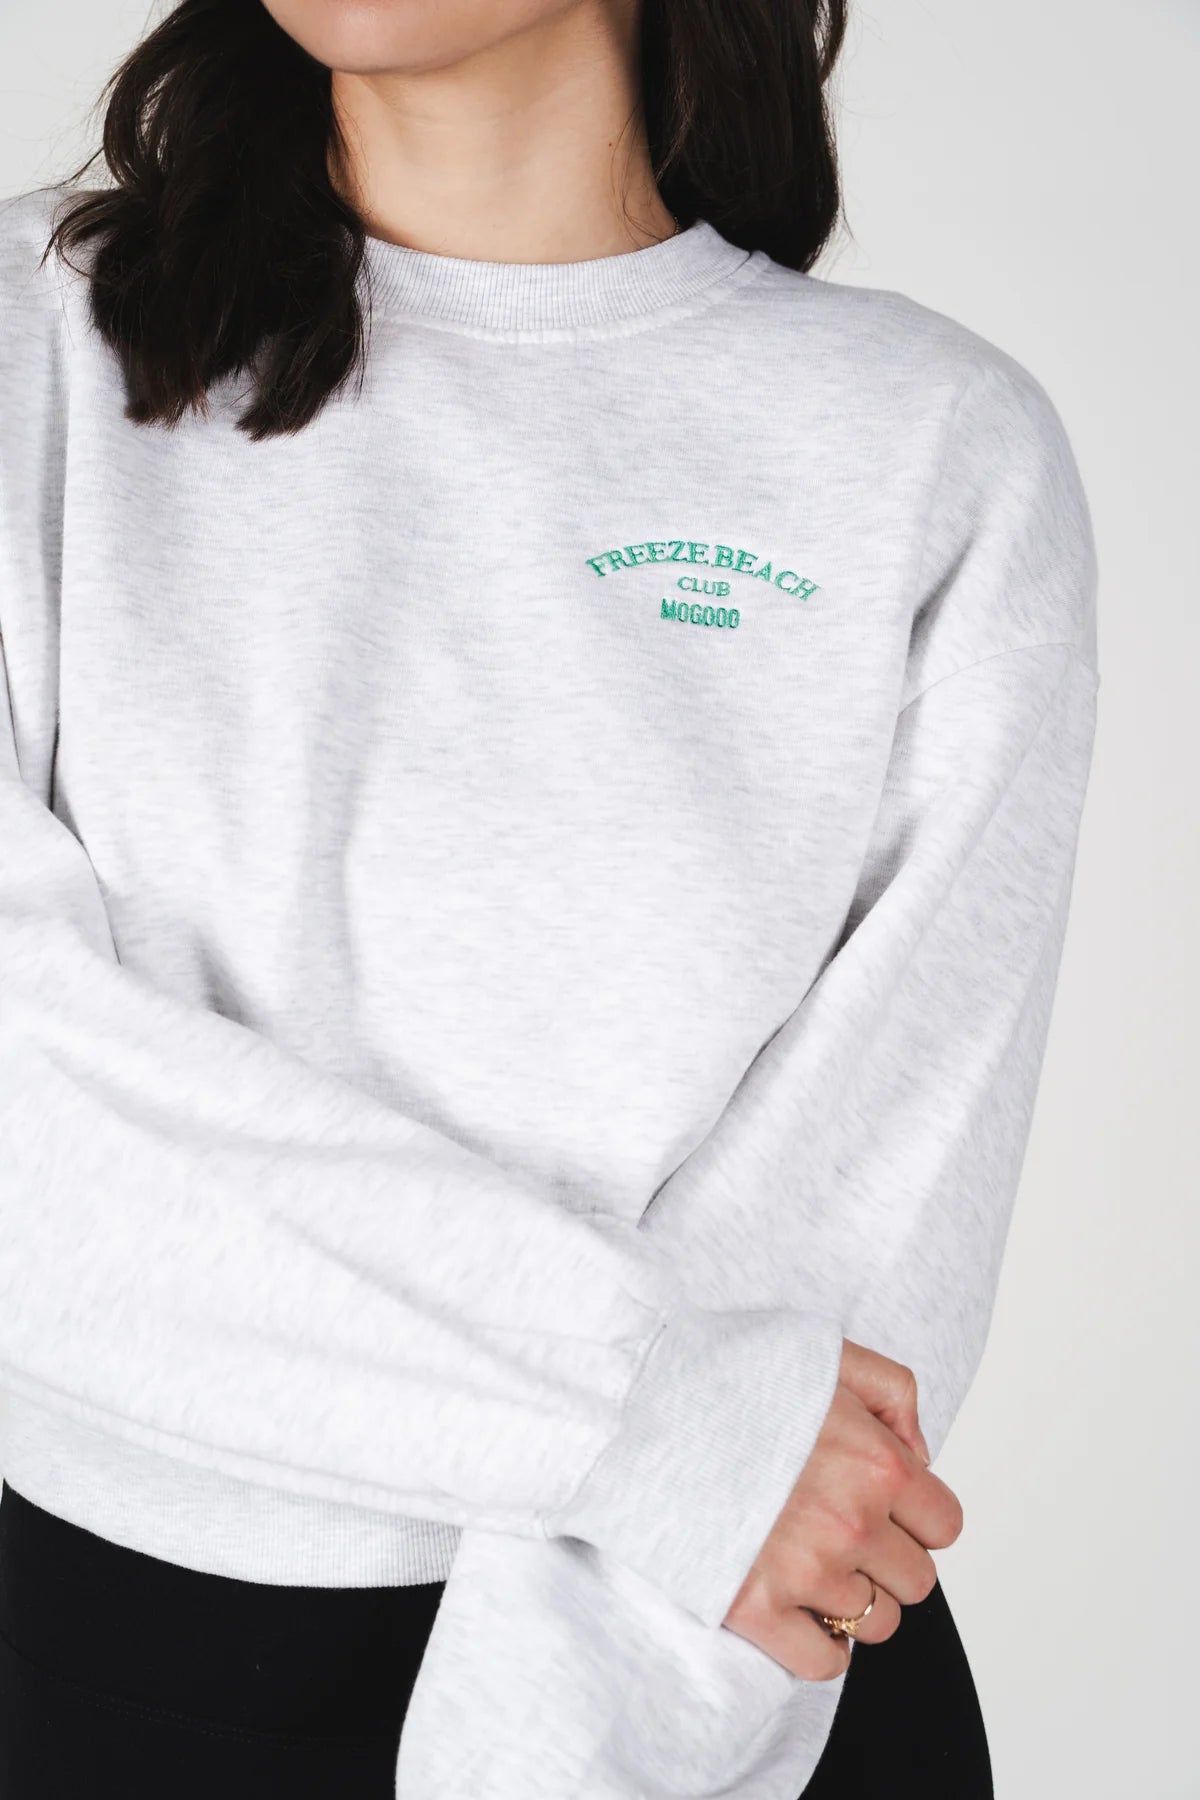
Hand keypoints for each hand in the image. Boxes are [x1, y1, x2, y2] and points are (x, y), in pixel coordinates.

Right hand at [722, 1339, 963, 1679]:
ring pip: (875, 1624)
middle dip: (885, 1559)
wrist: (640, 1401)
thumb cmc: (729, 1372)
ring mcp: (805, 1572)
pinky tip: (799, 1611)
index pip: (944, 1526)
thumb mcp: (828, 1352)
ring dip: (851, 1600)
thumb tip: (920, 1454)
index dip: (915, 1515)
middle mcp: (852, 1523)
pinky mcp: (754, 1608)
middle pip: (916, 1583)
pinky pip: (824, 1662)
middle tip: (841, 1532)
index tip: (882, 1505)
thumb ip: (894, 1391)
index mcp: (877, 1463)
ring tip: (811, 1564)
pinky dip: (820, 1646)